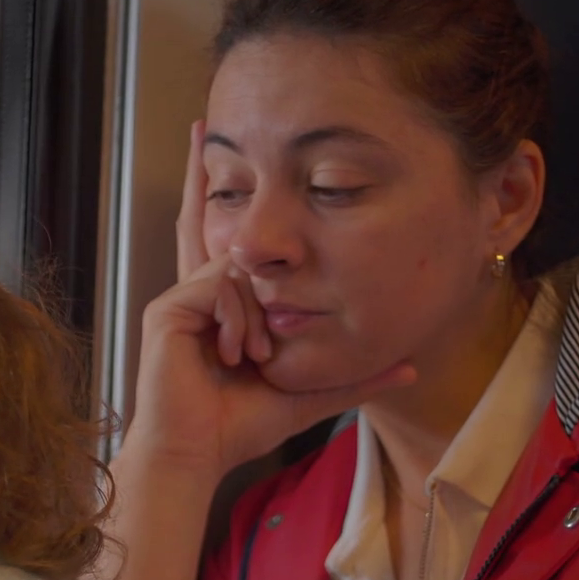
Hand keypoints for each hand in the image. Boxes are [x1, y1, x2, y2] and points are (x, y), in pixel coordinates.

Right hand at [122, 121, 413, 478]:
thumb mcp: (311, 392)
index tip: (222, 153)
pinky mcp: (167, 309)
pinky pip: (219, 286)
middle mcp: (196, 293)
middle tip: (202, 124)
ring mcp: (179, 298)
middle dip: (201, 172)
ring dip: (256, 315)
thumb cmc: (239, 427)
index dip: (224, 198)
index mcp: (224, 307)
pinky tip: (236, 352)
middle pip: (206, 221)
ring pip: (236, 266)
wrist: (195, 455)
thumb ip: (357, 377)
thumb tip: (411, 366)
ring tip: (251, 360)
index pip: (229, 241)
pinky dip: (238, 318)